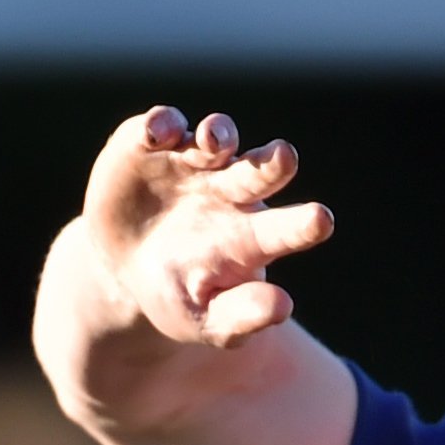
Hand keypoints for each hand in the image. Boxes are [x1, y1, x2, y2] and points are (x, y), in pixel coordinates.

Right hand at [82, 106, 334, 351]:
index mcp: (251, 234)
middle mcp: (231, 189)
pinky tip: (159, 134)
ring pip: (215, 137)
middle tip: (284, 157)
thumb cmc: (176, 293)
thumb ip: (241, 317)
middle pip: (261, 171)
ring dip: (218, 134)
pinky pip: (159, 127)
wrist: (124, 267)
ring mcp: (193, 162)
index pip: (285, 228)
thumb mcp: (203, 320)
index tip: (321, 221)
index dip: (302, 225)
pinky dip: (161, 125)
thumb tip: (282, 308)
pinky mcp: (151, 146)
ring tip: (212, 141)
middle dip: (273, 163)